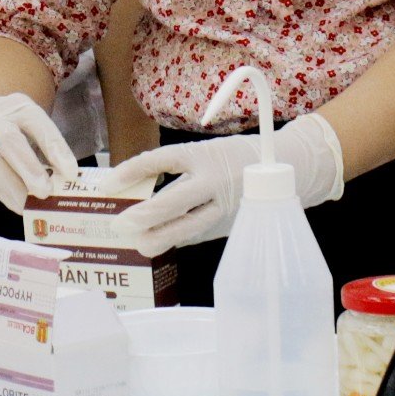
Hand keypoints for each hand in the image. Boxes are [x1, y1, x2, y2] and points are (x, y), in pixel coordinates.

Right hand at [0, 93, 79, 212]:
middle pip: (10, 141)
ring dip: (15, 190)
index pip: (38, 124)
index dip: (55, 148)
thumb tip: (67, 179)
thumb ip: (52, 149)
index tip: (71, 172)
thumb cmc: (20, 127)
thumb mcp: (40, 127)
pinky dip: (8, 198)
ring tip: (34, 207)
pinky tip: (24, 207)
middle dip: (28, 168)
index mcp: (20, 109)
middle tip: (45, 191)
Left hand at [109, 112, 345, 255]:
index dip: (130, 171)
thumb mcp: (207, 151)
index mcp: (202, 154)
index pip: (159, 160)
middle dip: (144, 215)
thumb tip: (139, 187)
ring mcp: (223, 206)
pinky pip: (198, 234)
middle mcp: (212, 180)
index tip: (108, 183)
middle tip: (120, 224)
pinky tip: (162, 241)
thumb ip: (178, 169)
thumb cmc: (236, 156)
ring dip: (159, 237)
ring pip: (187, 226)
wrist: (286, 168)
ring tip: (138, 244)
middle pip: (173, 201)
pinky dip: (179, 237)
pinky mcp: (229, 224)